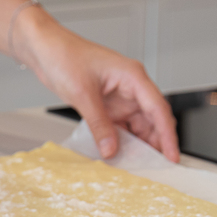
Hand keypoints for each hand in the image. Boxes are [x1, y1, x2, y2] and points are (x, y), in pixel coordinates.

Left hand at [16, 9, 179, 162]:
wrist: (44, 49)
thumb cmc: (65, 56)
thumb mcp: (83, 94)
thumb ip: (99, 124)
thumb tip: (111, 150)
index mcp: (133, 76)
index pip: (158, 109)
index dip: (168, 135)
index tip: (172, 155)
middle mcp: (130, 87)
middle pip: (152, 120)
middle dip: (155, 143)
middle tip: (155, 167)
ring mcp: (118, 96)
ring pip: (136, 125)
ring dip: (136, 144)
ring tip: (136, 165)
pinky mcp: (106, 104)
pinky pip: (119, 125)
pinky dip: (120, 140)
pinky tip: (117, 154)